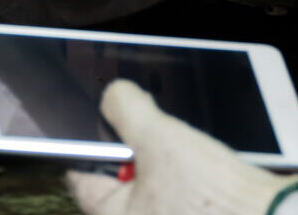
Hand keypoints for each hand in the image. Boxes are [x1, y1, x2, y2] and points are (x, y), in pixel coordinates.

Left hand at [67, 81, 294, 214]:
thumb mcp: (160, 137)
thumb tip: (113, 94)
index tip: (94, 115)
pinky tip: (205, 149)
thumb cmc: (214, 197)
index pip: (82, 173)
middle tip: (145, 115)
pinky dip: (192, 164)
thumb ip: (126, 108)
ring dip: (168, 151)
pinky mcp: (204, 214)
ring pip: (159, 176)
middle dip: (135, 140)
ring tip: (180, 132)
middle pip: (123, 172)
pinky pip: (187, 185)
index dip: (87, 138)